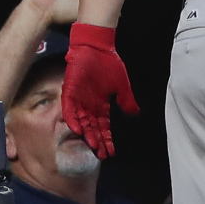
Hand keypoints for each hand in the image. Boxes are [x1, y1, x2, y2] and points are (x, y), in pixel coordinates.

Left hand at [62, 23, 139, 158]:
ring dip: (85, 134)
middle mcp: (89, 106)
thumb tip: (135, 114)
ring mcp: (78, 100)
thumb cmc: (109, 65)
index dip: (107, 139)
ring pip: (81, 122)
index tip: (111, 152)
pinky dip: (72, 119)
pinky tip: (76, 129)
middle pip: (93, 128)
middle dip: (97, 142)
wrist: (96, 48)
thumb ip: (126, 101)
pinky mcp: (69, 92)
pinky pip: (69, 109)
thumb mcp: (121, 86)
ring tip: (91, 147)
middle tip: (101, 155)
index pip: (104, 126)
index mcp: (101, 105)